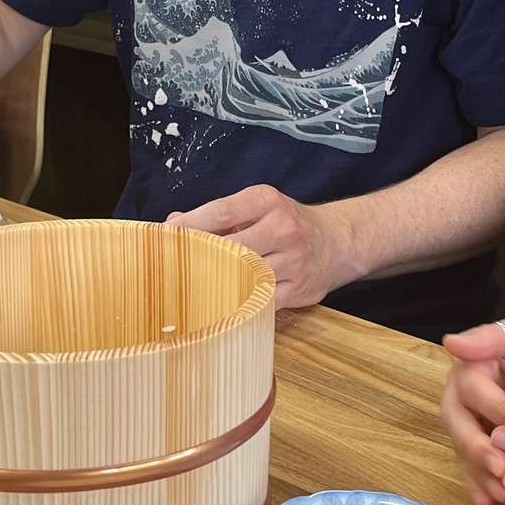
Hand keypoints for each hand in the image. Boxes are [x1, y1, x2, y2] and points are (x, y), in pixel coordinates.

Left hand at [165, 185, 359, 308]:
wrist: (338, 242)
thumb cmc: (287, 224)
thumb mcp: (258, 207)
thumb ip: (218, 215)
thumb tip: (173, 223)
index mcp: (268, 201)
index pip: (222, 212)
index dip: (191, 226)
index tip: (166, 236)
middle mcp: (284, 228)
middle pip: (230, 247)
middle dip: (199, 257)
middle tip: (172, 267)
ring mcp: (293, 261)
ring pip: (243, 276)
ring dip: (215, 282)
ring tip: (190, 286)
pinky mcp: (299, 289)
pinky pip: (259, 301)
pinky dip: (237, 302)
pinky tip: (219, 302)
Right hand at [441, 317, 504, 504]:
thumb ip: (492, 337)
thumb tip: (451, 343)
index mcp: (469, 368)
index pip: (475, 394)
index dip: (493, 414)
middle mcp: (460, 396)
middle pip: (461, 426)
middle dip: (480, 452)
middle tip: (502, 472)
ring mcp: (468, 421)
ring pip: (465, 450)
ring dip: (480, 474)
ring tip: (502, 495)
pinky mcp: (478, 440)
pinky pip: (473, 463)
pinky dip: (480, 484)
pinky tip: (488, 503)